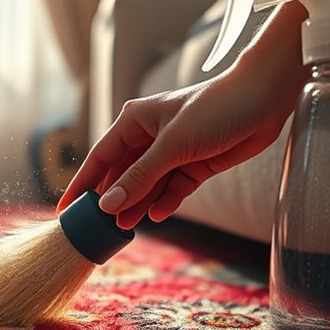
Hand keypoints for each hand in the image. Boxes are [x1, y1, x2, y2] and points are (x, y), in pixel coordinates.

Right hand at [57, 6, 306, 229]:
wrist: (264, 100)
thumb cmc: (215, 109)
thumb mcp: (172, 146)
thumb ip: (139, 177)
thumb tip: (109, 205)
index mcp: (134, 122)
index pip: (100, 157)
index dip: (82, 184)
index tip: (65, 209)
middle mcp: (149, 137)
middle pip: (122, 175)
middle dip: (113, 200)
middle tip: (99, 229)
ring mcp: (172, 152)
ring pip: (146, 185)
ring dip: (137, 205)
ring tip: (126, 229)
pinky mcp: (194, 164)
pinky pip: (171, 188)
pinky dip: (164, 201)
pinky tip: (157, 214)